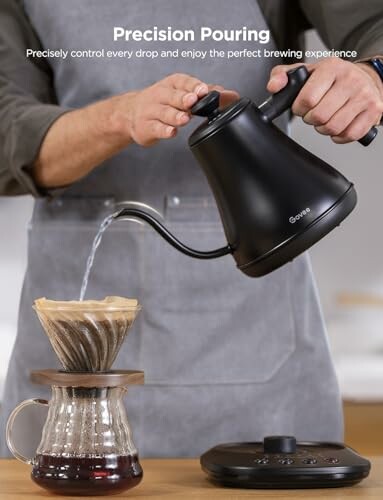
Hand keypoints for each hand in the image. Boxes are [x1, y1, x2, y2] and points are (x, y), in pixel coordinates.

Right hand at [124, 73, 238, 145]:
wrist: (130, 114)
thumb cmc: (162, 102)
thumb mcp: (182, 92)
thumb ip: (206, 94)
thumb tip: (232, 95)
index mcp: (171, 84)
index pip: (182, 82)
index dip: (192, 85)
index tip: (202, 90)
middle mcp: (160, 95)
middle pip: (172, 96)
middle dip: (183, 98)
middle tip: (193, 101)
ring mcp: (151, 111)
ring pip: (164, 112)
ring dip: (175, 115)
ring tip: (184, 119)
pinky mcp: (146, 127)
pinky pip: (156, 128)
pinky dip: (164, 130)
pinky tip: (171, 132)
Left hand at [267, 58, 382, 143]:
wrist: (365, 79)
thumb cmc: (333, 79)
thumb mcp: (306, 72)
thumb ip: (283, 75)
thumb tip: (273, 86)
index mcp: (331, 67)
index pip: (307, 99)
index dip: (299, 109)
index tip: (301, 107)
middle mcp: (350, 80)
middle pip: (319, 116)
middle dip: (311, 119)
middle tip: (314, 114)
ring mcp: (364, 96)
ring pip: (333, 128)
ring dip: (324, 129)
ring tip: (326, 118)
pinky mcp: (374, 111)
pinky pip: (349, 135)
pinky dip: (339, 136)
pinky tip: (339, 125)